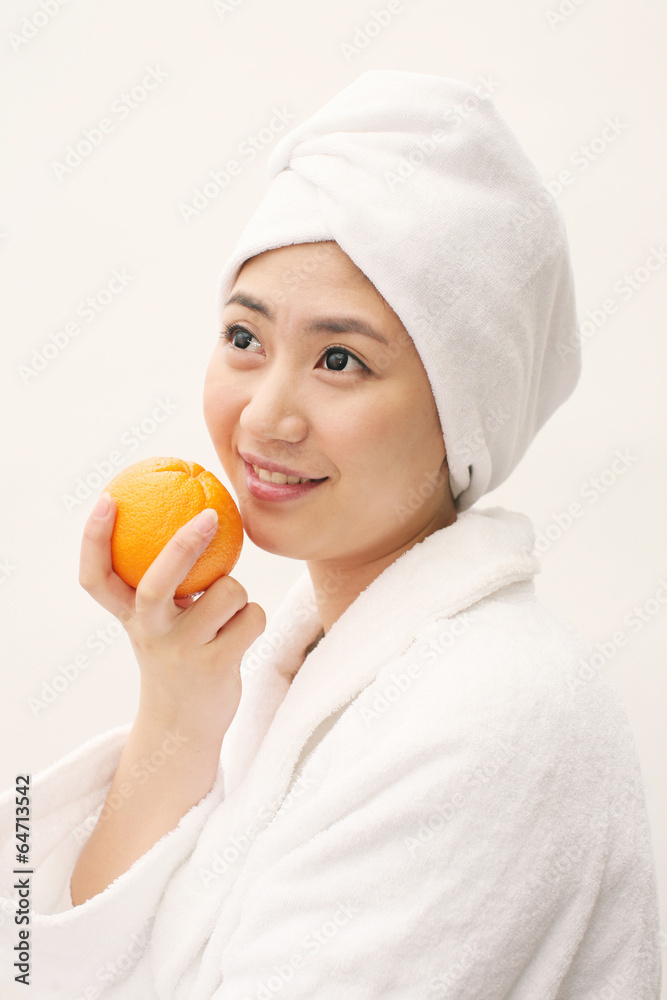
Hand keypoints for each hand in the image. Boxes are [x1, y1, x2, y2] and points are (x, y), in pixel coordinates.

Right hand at [79, 492, 265, 740]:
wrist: (183, 725)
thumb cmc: (175, 655)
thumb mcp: (158, 620)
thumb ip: (165, 579)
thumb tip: (191, 511)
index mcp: (129, 616)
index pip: (96, 577)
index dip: (95, 539)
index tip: (108, 499)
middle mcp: (149, 632)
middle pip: (157, 584)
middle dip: (183, 546)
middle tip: (208, 515)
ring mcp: (182, 651)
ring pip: (229, 592)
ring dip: (238, 594)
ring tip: (224, 615)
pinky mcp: (215, 666)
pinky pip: (252, 616)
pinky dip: (254, 617)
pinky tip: (239, 634)